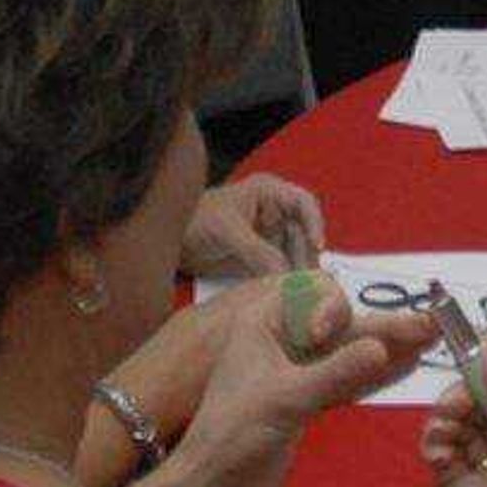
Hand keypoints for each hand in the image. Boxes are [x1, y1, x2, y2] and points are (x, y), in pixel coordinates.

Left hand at [122, 283, 431, 486]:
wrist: (215, 486)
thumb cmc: (236, 433)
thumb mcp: (285, 398)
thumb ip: (334, 373)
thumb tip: (381, 348)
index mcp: (263, 323)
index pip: (311, 294)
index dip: (333, 307)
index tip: (333, 333)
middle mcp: (282, 339)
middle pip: (340, 324)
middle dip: (381, 325)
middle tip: (429, 324)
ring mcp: (298, 371)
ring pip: (349, 352)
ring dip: (387, 347)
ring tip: (432, 339)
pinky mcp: (309, 400)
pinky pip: (348, 379)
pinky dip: (376, 374)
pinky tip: (407, 366)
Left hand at [179, 174, 323, 280]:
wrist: (170, 243)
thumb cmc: (193, 220)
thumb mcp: (228, 231)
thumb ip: (258, 251)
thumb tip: (285, 273)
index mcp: (268, 192)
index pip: (304, 203)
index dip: (314, 223)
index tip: (316, 245)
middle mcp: (273, 213)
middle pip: (303, 234)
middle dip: (307, 256)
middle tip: (309, 280)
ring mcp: (269, 237)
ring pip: (295, 254)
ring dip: (299, 271)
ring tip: (301, 290)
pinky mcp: (261, 258)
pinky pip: (281, 269)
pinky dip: (285, 281)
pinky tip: (288, 293)